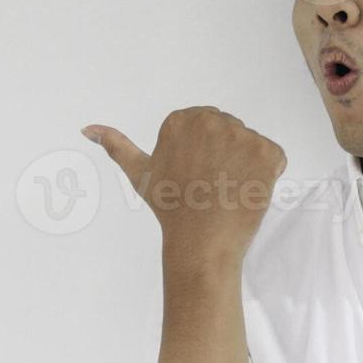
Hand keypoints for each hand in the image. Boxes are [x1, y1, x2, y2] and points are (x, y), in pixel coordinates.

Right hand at [81, 107, 286, 262]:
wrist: (201, 243)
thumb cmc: (171, 209)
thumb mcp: (140, 173)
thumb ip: (116, 145)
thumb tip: (87, 128)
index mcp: (182, 119)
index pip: (207, 127)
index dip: (206, 154)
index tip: (196, 175)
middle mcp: (211, 120)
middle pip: (231, 132)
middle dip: (227, 156)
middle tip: (212, 185)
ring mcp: (242, 136)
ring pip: (251, 145)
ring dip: (247, 166)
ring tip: (228, 189)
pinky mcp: (268, 154)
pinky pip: (274, 158)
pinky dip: (268, 176)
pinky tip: (248, 191)